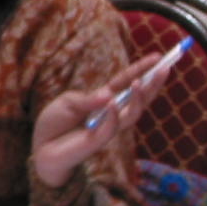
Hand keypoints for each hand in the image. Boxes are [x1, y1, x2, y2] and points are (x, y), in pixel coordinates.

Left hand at [30, 50, 177, 187]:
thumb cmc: (55, 123)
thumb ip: (87, 99)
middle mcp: (111, 113)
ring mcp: (107, 128)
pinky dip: (113, 115)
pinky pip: (110, 128)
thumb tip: (108, 94)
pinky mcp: (97, 142)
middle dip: (153, 84)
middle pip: (138, 99)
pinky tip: (112, 102)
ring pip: (131, 114)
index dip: (142, 69)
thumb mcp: (68, 102)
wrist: (41, 149)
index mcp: (104, 99)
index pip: (126, 82)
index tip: (159, 57)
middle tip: (165, 69)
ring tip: (140, 83)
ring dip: (138, 99)